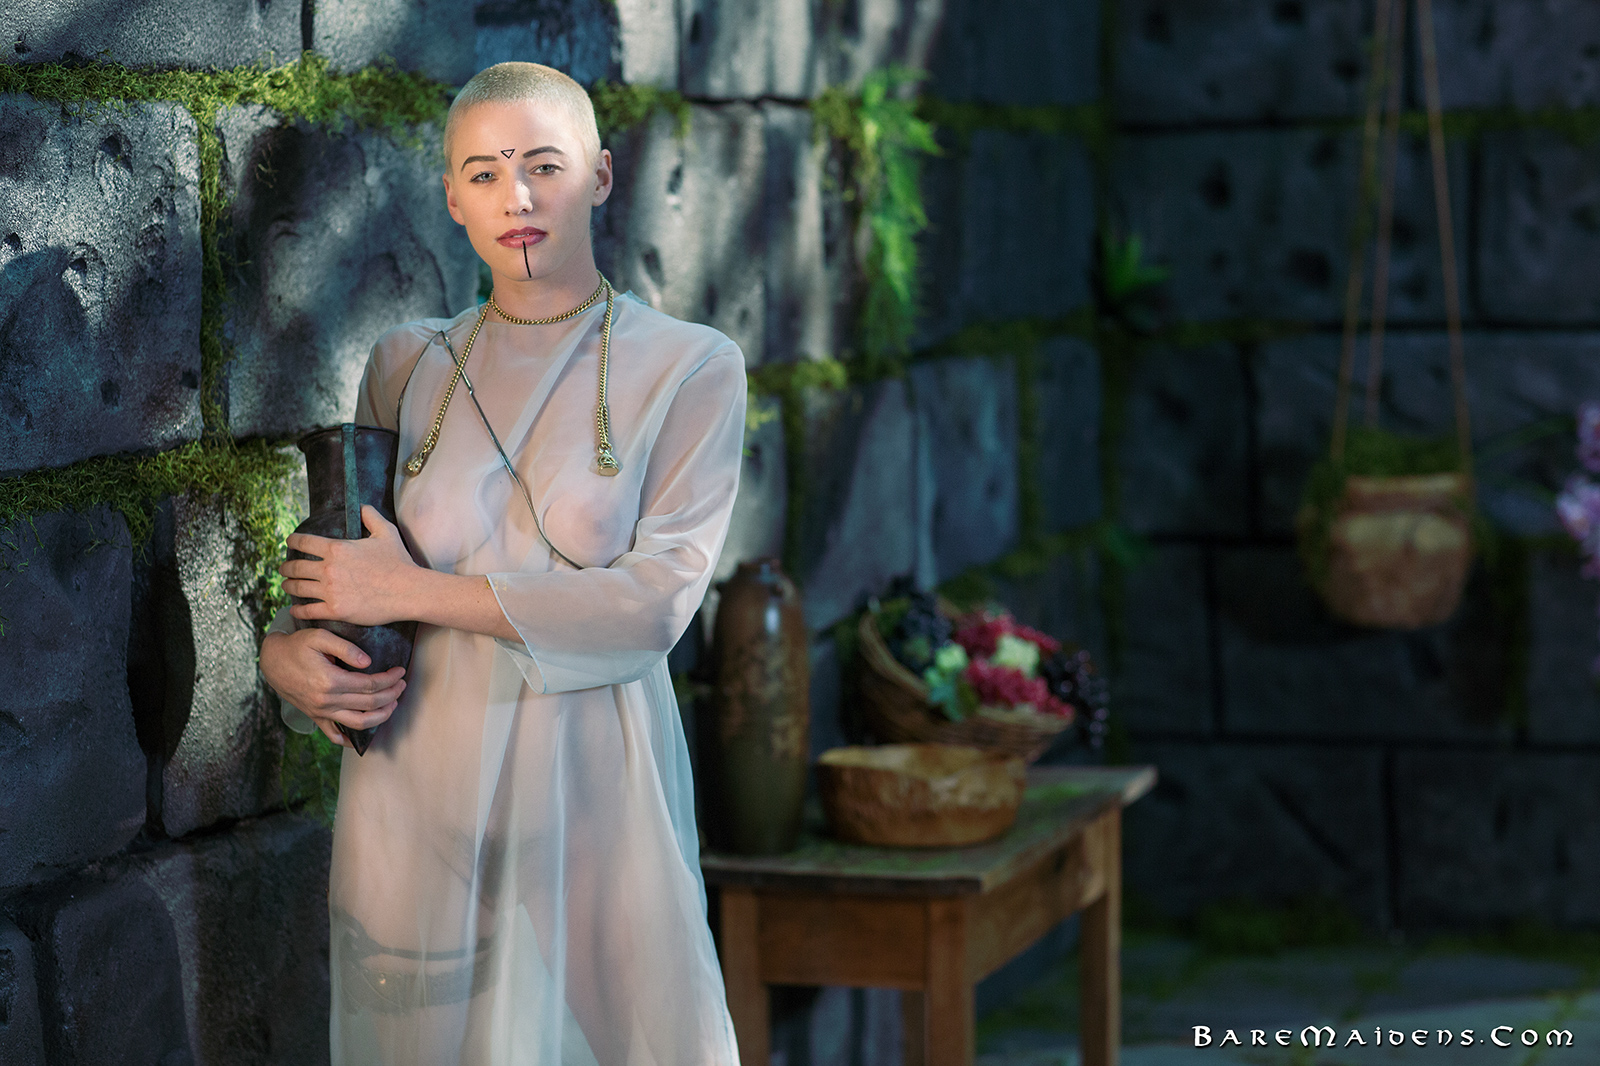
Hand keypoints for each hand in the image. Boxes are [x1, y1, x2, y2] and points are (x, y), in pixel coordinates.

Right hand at [260, 628, 405, 747]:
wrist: (271, 661)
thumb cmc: (297, 646)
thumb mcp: (319, 637)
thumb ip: (346, 647)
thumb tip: (368, 662)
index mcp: (330, 681)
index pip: (370, 684)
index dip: (390, 679)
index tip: (400, 671)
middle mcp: (326, 701)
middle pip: (369, 703)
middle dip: (391, 694)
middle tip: (402, 685)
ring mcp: (320, 712)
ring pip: (358, 723)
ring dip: (380, 716)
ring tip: (393, 704)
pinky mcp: (315, 717)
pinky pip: (334, 735)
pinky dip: (349, 739)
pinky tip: (362, 736)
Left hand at [282, 506, 419, 626]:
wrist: (408, 591)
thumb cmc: (399, 562)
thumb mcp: (386, 532)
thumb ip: (371, 516)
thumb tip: (362, 507)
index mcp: (337, 548)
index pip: (304, 542)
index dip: (293, 541)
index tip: (289, 542)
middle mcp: (329, 569)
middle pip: (295, 567)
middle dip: (286, 567)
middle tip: (283, 569)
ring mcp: (331, 591)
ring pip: (298, 588)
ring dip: (288, 586)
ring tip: (286, 586)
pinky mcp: (336, 610)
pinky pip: (308, 610)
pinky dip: (298, 610)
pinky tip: (295, 609)